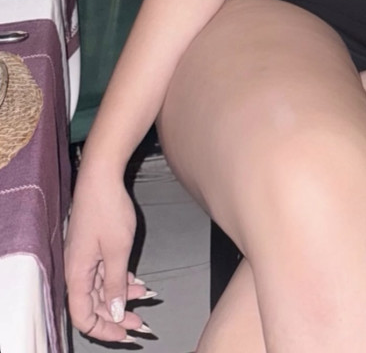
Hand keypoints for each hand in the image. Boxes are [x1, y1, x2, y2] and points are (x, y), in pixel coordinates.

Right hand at [65, 167, 155, 342]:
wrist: (101, 175)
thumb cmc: (108, 209)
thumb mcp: (117, 250)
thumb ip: (116, 284)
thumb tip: (116, 312)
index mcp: (77, 274)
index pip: (83, 316)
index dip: (103, 329)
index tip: (126, 333)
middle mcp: (77, 269)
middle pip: (94, 305)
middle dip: (117, 316)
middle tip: (141, 323)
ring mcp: (85, 257)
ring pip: (101, 288)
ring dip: (122, 296)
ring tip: (145, 297)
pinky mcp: (93, 246)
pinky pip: (104, 272)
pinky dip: (120, 278)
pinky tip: (137, 280)